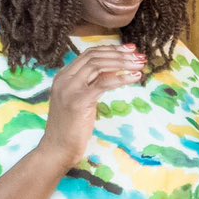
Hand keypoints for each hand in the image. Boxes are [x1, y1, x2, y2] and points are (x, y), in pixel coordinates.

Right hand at [35, 44, 143, 168]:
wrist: (58, 148)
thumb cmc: (72, 128)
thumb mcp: (81, 100)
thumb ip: (91, 85)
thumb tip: (113, 72)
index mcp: (64, 76)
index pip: (89, 54)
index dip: (111, 49)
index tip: (130, 49)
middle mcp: (64, 78)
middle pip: (94, 56)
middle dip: (120, 54)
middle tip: (140, 56)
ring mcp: (70, 89)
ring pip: (99, 65)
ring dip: (123, 63)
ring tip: (140, 65)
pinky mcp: (78, 101)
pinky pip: (103, 83)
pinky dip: (122, 78)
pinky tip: (135, 78)